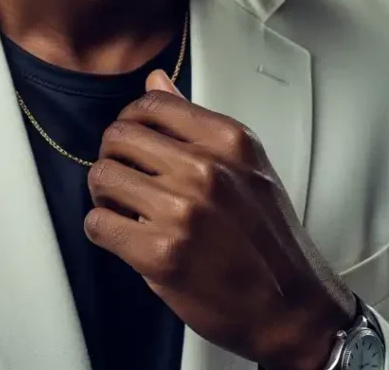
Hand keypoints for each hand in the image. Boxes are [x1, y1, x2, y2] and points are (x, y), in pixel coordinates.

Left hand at [84, 69, 356, 369]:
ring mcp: (181, 211)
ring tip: (121, 205)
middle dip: (113, 155)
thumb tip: (156, 81)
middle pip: (119, 136)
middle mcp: (204, 169)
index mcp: (228, 141)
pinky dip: (102, 228)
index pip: (151, 105)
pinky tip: (122, 234)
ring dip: (103, 192)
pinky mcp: (160, 254)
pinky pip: (98, 223)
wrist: (289, 306)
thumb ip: (196, 122)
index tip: (133, 138)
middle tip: (123, 174)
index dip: (131, 120)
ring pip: (102, 176)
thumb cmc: (269, 236)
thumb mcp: (246, 164)